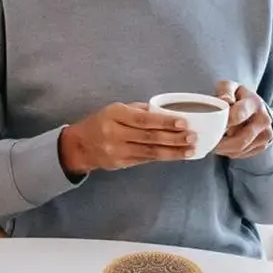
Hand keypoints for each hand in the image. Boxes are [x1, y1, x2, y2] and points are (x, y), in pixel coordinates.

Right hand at [59, 103, 196, 174]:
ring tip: (190, 149)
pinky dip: (163, 157)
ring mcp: (118, 151)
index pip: (144, 119)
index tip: (183, 122)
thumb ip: (139, 110)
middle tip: (193, 137)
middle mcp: (115, 133)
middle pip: (150, 137)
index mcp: (115, 114)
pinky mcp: (121, 163)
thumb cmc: (101, 122)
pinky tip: (176, 155)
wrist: (79, 145)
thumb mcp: (116, 109)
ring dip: (173, 151)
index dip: (165, 122)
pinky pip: (146, 160)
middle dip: (174, 138)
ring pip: (150, 152)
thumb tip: (165, 111)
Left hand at [213, 81, 272, 159]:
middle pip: (240, 139)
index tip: (210, 125)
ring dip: (223, 149)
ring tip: (213, 141)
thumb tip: (225, 101)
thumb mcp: (229, 87)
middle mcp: (264, 119)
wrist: (254, 106)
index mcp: (254, 103)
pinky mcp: (263, 145)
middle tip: (207, 141)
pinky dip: (229, 152)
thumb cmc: (236, 96)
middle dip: (220, 143)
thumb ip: (225, 92)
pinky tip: (223, 144)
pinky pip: (241, 154)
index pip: (237, 116)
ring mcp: (265, 134)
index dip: (222, 123)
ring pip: (239, 150)